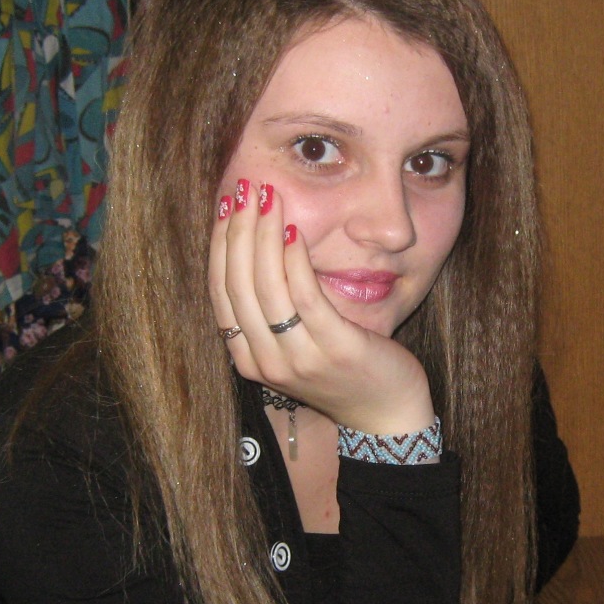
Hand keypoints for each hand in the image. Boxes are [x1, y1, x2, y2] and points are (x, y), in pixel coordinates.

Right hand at [208, 180, 435, 434]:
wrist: (384, 414)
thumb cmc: (340, 370)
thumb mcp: (294, 343)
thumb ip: (272, 308)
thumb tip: (255, 245)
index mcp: (247, 359)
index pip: (220, 293)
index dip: (220, 245)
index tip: (227, 206)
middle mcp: (265, 363)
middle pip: (237, 286)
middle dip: (238, 231)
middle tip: (245, 190)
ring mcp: (298, 360)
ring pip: (266, 289)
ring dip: (264, 236)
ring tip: (269, 198)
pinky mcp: (334, 350)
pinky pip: (305, 299)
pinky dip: (295, 262)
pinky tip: (294, 231)